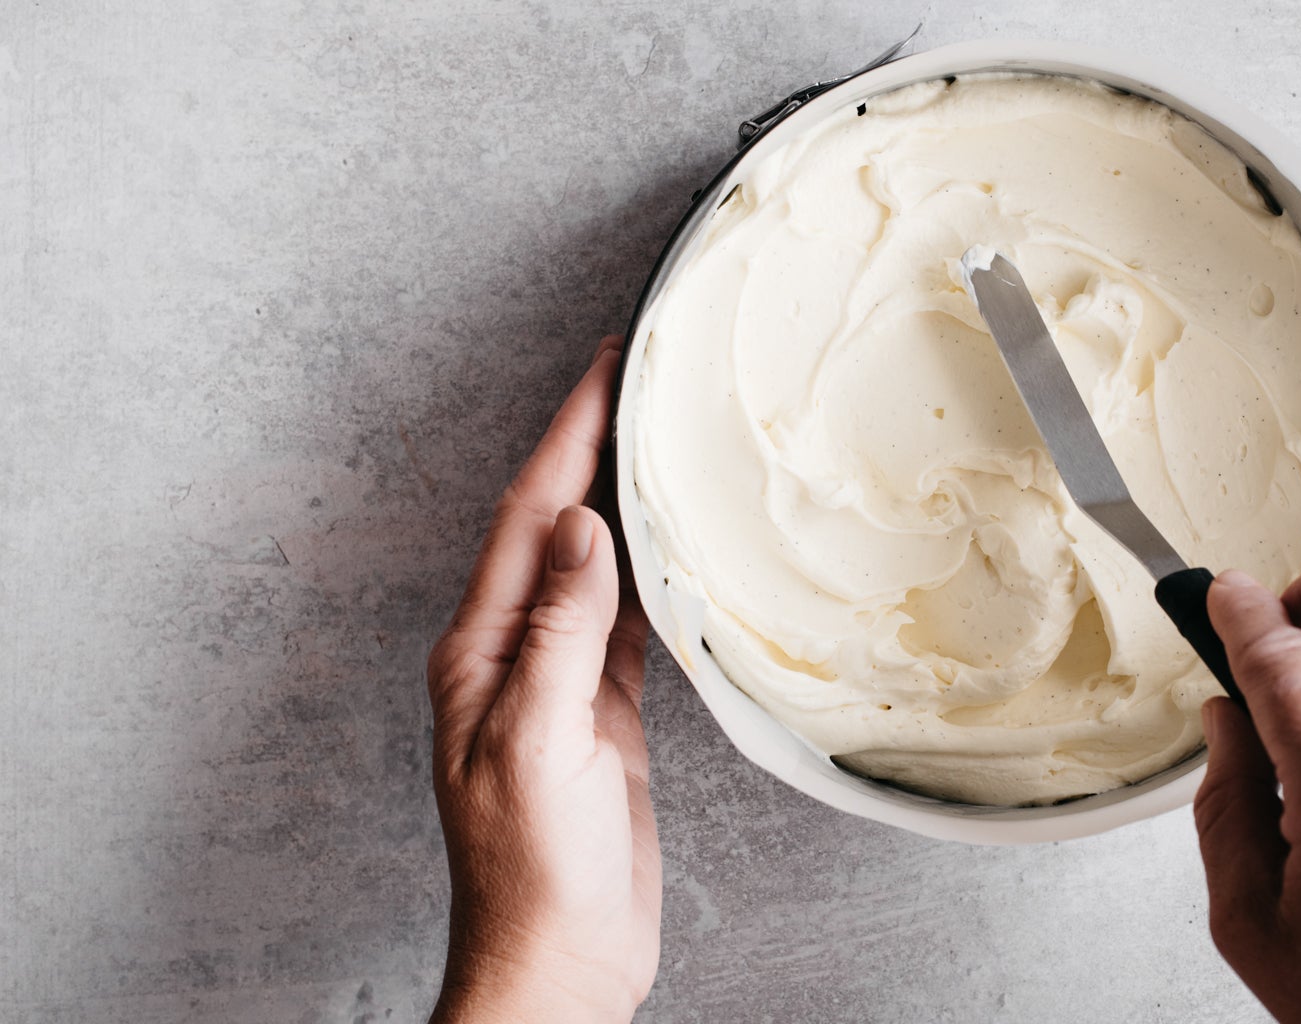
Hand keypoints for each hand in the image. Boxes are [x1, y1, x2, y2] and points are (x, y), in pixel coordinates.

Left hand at [425, 336, 658, 1022]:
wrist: (560, 961)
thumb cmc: (533, 873)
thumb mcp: (541, 741)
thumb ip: (561, 632)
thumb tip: (577, 527)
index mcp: (483, 653)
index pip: (527, 519)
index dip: (566, 437)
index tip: (603, 368)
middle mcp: (515, 655)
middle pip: (556, 526)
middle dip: (590, 446)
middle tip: (635, 376)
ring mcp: (560, 684)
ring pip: (594, 566)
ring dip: (623, 499)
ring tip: (658, 437)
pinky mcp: (604, 715)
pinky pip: (628, 621)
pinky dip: (652, 572)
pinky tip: (674, 546)